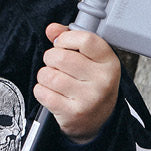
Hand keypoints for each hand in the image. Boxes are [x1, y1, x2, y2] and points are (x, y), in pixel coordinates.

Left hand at [34, 23, 120, 142]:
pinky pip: (42, 92)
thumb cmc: (91, 85)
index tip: (62, 44)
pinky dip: (41, 90)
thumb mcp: (90, 60)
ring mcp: (89, 98)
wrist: (98, 121)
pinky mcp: (72, 112)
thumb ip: (71, 39)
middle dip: (51, 58)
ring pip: (48, 75)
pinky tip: (52, 93)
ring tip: (55, 81)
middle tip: (56, 66)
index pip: (85, 39)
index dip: (65, 39)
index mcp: (109, 62)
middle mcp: (103, 80)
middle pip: (60, 57)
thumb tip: (52, 29)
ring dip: (45, 76)